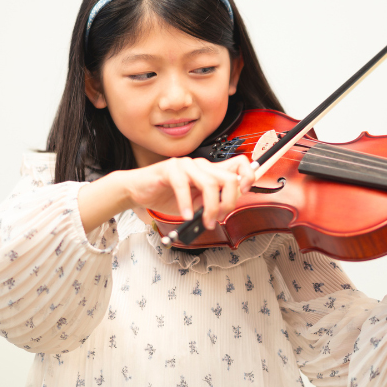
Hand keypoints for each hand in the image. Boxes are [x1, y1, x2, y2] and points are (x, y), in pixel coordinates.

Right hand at [124, 155, 255, 228]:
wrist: (137, 191)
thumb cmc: (165, 195)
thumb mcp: (195, 203)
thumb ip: (212, 202)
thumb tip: (227, 208)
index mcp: (209, 171)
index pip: (239, 164)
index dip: (248, 176)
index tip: (244, 192)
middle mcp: (201, 165)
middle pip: (230, 178)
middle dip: (229, 203)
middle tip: (218, 218)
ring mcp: (186, 165)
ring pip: (211, 183)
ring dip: (211, 208)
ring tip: (204, 222)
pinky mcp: (169, 169)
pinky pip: (183, 186)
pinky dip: (187, 204)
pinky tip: (186, 215)